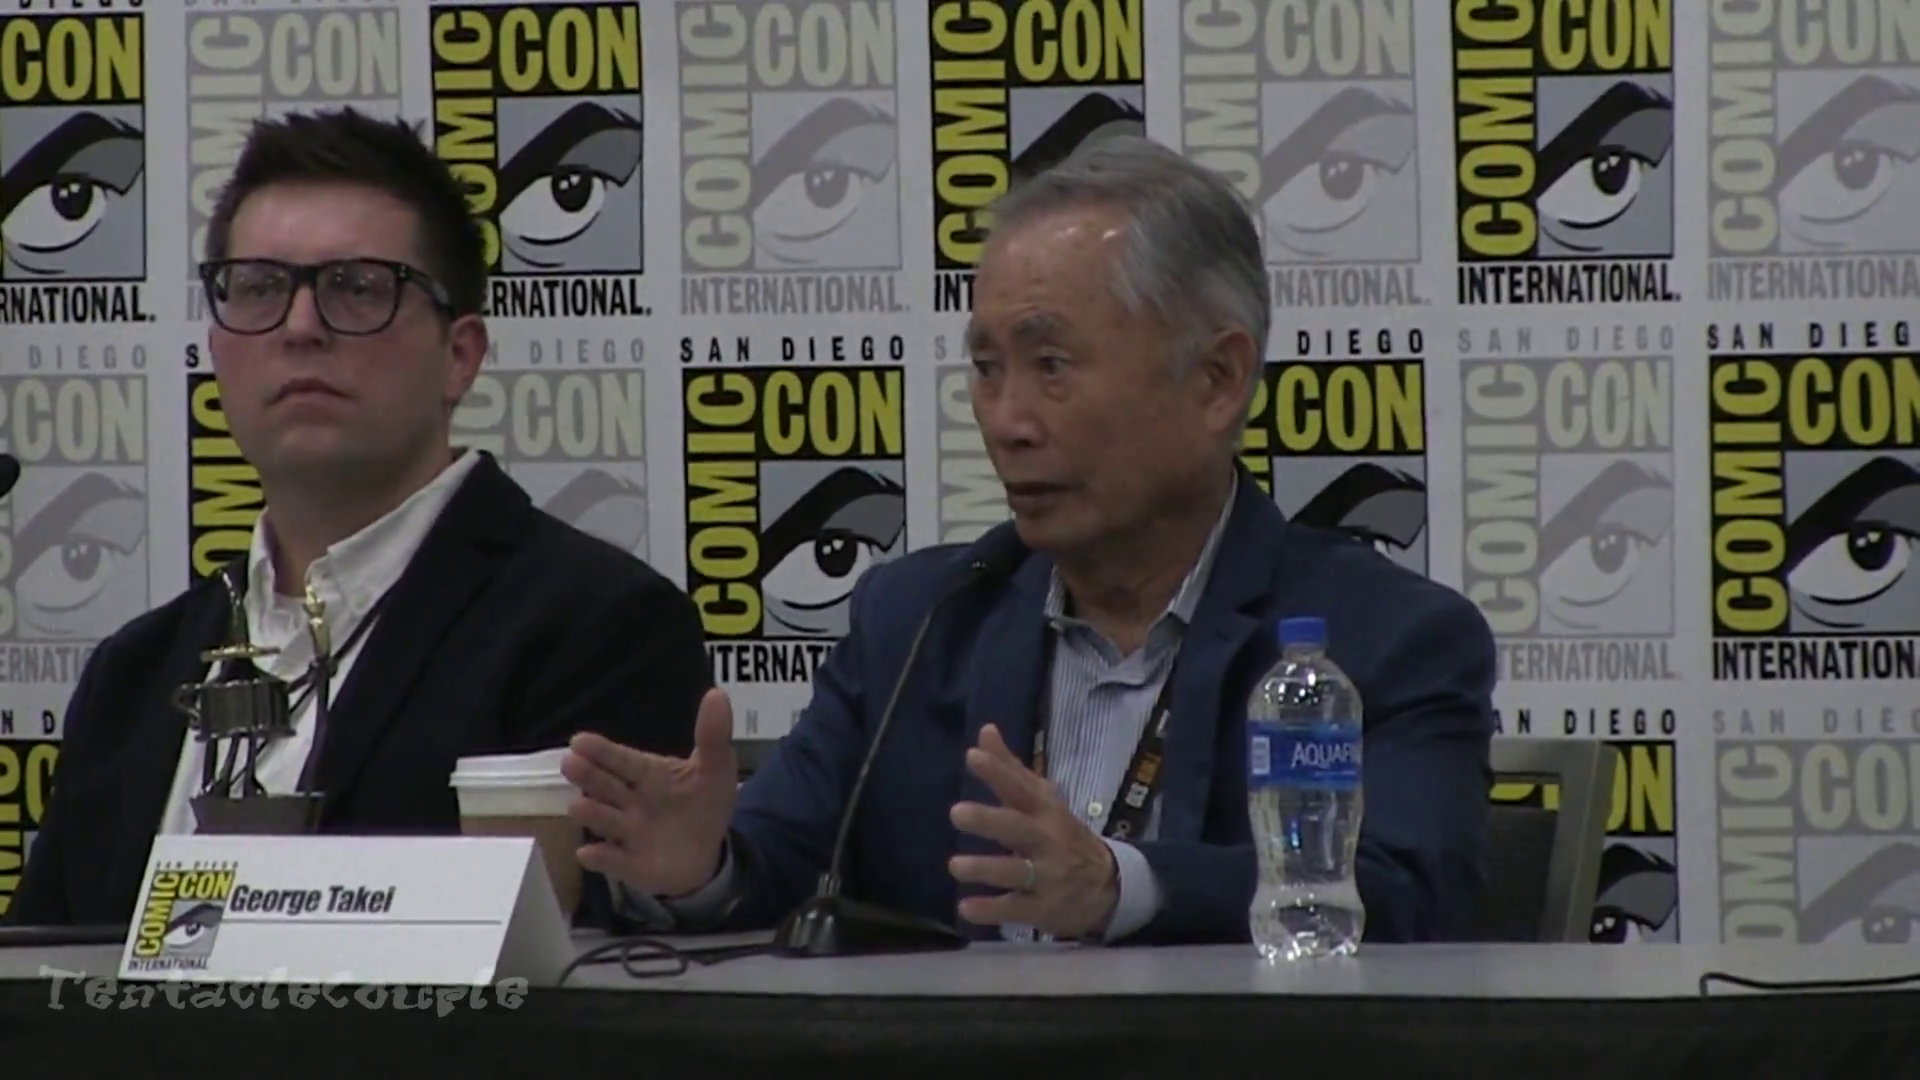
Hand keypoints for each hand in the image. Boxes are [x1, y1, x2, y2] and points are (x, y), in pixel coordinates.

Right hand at [561, 687, 737, 897]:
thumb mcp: (716, 769)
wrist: (707, 853)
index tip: (579, 741)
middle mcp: (630, 802)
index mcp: (648, 775)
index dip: (603, 751)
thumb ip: (713, 736)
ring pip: (605, 821)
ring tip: (578, 806)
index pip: (623, 760)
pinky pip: (613, 862)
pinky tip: (588, 854)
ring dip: (592, 814)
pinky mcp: (631, 864)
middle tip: (570, 763)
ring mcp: (628, 834)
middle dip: (588, 776)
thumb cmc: (702, 804)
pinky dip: (601, 859)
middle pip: (606, 786)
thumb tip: (717, 694)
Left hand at [947, 724, 1120, 939]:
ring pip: (1016, 871)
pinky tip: (966, 908)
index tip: (973, 756)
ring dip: (986, 868)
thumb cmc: (1061, 836)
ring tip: (954, 866)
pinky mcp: (1042, 909)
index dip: (998, 772)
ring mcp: (1047, 876)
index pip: (1021, 788)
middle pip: (1018, 828)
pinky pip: (1016, 909)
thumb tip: (985, 730)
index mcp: (1045, 812)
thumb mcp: (1043, 802)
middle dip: (989, 820)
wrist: (1108, 887)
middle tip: (956, 812)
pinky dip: (991, 910)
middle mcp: (1047, 841)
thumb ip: (1011, 769)